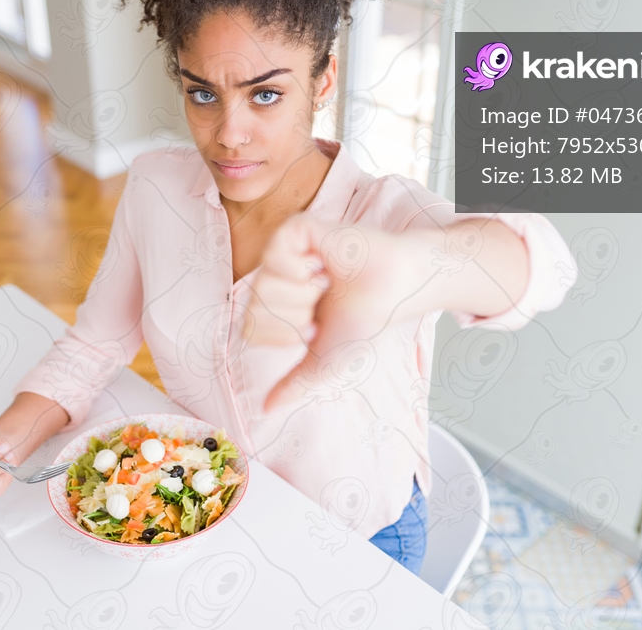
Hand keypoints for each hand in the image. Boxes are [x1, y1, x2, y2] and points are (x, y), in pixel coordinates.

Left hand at [243, 213, 430, 411]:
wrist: (392, 292)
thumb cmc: (363, 321)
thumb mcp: (322, 361)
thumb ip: (293, 385)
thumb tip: (265, 411)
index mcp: (276, 305)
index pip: (248, 330)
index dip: (284, 337)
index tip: (315, 326)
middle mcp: (274, 278)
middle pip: (253, 310)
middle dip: (294, 317)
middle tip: (322, 304)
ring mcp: (282, 252)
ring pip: (263, 286)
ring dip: (302, 294)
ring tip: (326, 282)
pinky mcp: (294, 229)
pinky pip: (274, 257)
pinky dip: (302, 269)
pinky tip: (322, 265)